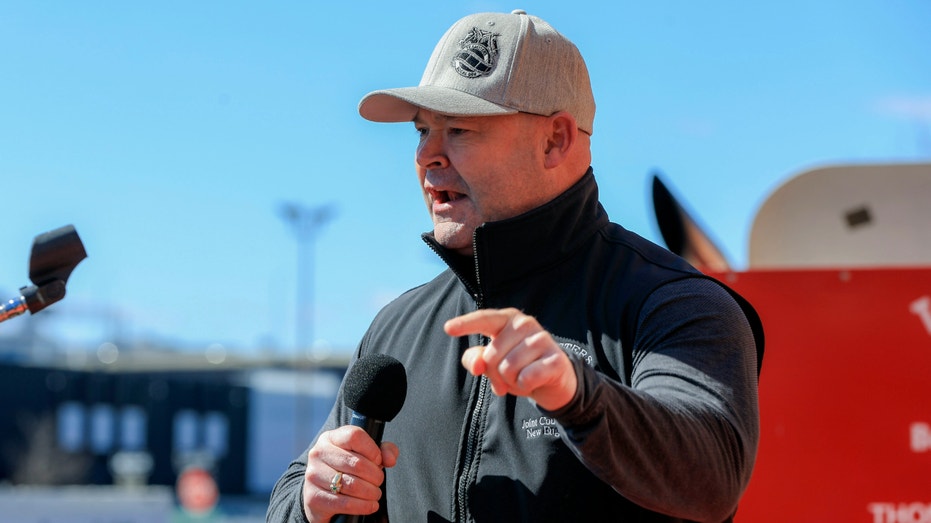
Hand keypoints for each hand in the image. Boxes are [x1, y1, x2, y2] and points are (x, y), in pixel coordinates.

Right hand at [302, 425, 399, 521]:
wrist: (320, 494)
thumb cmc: (346, 470)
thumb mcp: (364, 455)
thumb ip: (383, 451)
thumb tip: (390, 459)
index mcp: (331, 438)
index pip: (354, 436)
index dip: (372, 450)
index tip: (378, 460)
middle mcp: (318, 453)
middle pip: (356, 463)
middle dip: (375, 476)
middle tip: (378, 481)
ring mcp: (313, 475)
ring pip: (352, 484)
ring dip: (371, 492)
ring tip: (375, 493)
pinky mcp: (314, 497)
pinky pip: (345, 503)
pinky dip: (363, 506)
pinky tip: (370, 505)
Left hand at [445, 307, 577, 410]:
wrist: (554, 379)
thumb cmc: (519, 366)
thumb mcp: (492, 363)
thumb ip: (475, 360)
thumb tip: (477, 365)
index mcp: (507, 319)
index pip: (484, 319)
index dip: (466, 324)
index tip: (448, 328)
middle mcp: (525, 323)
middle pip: (491, 356)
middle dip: (495, 374)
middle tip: (507, 376)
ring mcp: (542, 339)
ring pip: (508, 368)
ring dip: (511, 381)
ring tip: (521, 376)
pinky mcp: (555, 359)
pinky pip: (526, 378)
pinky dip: (524, 386)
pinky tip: (533, 381)